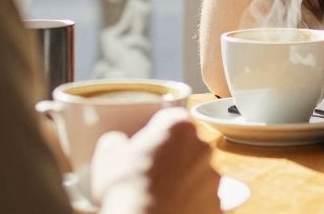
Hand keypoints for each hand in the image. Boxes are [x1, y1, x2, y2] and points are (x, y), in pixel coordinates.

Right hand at [90, 107, 219, 213]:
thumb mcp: (107, 157)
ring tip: (158, 196)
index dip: (156, 131)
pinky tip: (171, 208)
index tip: (145, 144)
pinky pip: (202, 199)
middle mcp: (201, 149)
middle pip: (187, 146)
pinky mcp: (216, 204)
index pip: (170, 119)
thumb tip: (117, 143)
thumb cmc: (127, 189)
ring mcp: (212, 178)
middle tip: (149, 172)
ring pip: (196, 173)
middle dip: (171, 156)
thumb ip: (116, 142)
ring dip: (182, 181)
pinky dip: (190, 203)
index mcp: (179, 128)